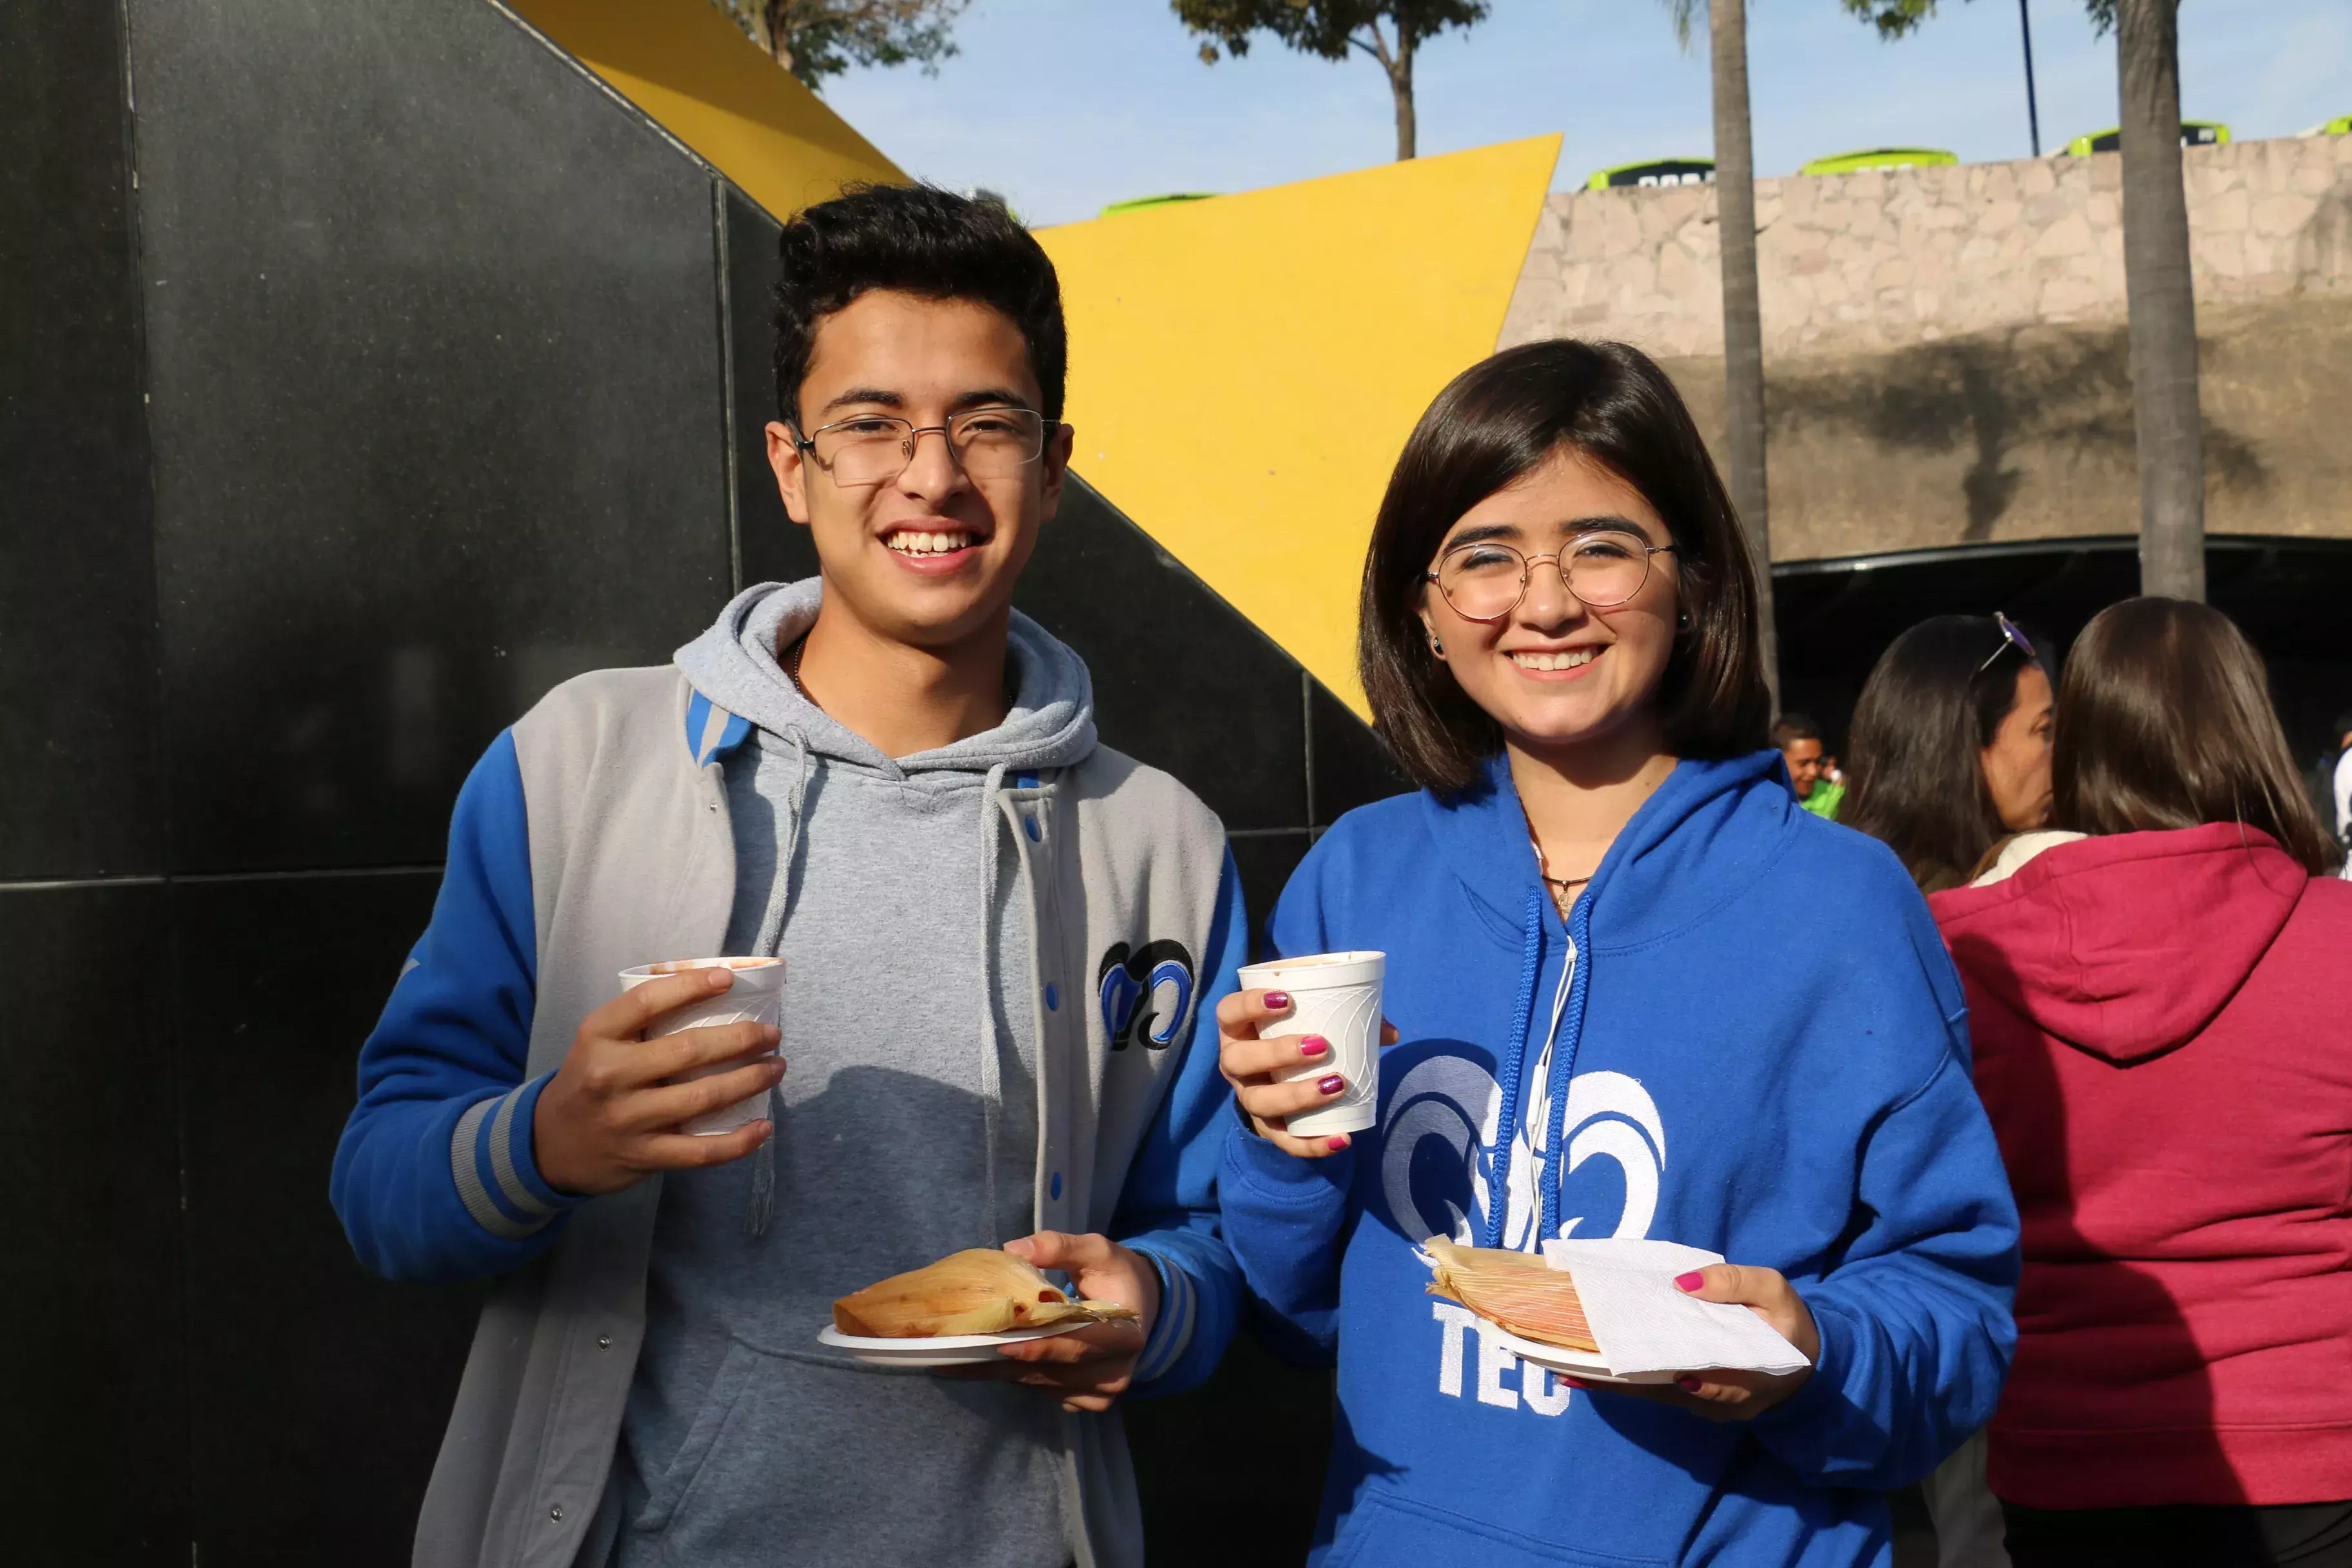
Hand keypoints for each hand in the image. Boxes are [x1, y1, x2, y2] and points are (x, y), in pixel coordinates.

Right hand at [532, 967, 785, 1194]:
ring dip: (750, 1081)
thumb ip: (640, 1021)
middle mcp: (610, 1075)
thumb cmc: (590, 1080)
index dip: (690, 986)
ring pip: (703, 1098)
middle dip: (741, 1039)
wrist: (549, 1144)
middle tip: (772, 1034)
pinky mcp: (643, 1156)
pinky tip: (763, 1128)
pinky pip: (700, 1151)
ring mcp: (628, 1119)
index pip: (647, 1001)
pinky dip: (738, 1142)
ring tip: (775, 1068)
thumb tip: (711, 990)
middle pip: (688, 1051)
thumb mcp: (599, 1042)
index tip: (729, 979)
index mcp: (598, 1037)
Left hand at [935, 1231, 1158, 1412]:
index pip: (1081, 1346)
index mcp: (1126, 1337)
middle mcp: (1114, 1373)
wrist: (1139, 1306)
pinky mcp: (1082, 1401)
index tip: (1001, 1344)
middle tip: (957, 1352)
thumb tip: (1013, 1249)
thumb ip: (1059, 1247)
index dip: (1042, 1347)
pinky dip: (1013, 1376)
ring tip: (956, 1359)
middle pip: (1053, 1372)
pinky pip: (1042, 1391)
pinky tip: (980, 1363)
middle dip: (1004, 1362)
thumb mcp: (1096, 1251)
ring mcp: (1098, 1393)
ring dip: (1000, 1372)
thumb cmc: (1116, 1275)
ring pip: (1042, 1385)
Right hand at [1216, 988, 1398, 1157]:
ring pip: (1259, 1102)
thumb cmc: (1296, 1032)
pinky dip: (1312, 1144)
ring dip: (1297, 1095)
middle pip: (1240, 1060)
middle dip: (1277, 1053)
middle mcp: (1235, 1064)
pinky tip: (1341, 1138)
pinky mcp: (1267, 1127)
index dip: (1250, 1004)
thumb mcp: (1311, 1016)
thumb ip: (1347, 1014)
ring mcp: (1248, 1096)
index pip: (1229, 1012)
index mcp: (1238, 1029)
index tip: (1287, 1000)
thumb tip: (1389, 1033)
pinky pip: (1284, 1140)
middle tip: (1320, 1046)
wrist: (1282, 1073)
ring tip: (1335, 1085)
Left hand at [1564, 1264, 1819, 1421]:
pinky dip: (1626, 1377)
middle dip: (1616, 1378)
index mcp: (1742, 1377)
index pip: (1693, 1380)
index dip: (1654, 1373)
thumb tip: (1683, 1283)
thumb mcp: (1775, 1291)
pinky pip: (1657, 1389)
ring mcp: (1705, 1406)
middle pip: (1659, 1390)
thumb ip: (1734, 1283)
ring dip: (1612, 1379)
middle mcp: (1717, 1402)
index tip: (1614, 1362)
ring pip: (1653, 1393)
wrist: (1810, 1362)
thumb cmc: (1790, 1322)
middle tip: (1569, 1364)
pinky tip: (1590, 1367)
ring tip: (1566, 1365)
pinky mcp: (1695, 1400)